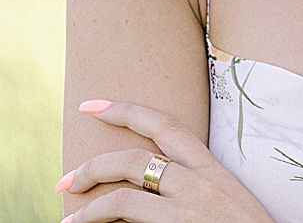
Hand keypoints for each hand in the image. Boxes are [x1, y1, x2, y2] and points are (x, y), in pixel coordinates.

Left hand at [57, 99, 272, 221]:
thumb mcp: (223, 202)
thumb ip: (190, 189)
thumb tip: (146, 192)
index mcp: (213, 170)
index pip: (167, 126)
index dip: (126, 111)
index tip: (93, 105)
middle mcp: (201, 183)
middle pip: (135, 158)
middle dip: (92, 165)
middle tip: (66, 179)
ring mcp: (189, 208)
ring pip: (124, 193)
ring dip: (89, 206)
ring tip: (72, 218)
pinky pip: (129, 219)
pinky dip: (102, 222)